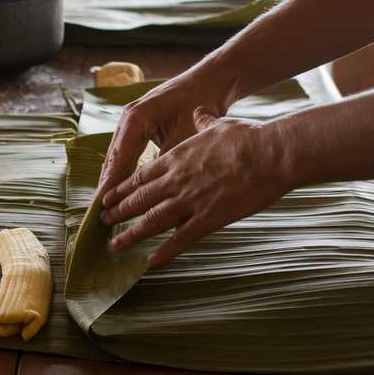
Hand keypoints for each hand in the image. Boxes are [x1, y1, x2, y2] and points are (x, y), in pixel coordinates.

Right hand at [96, 69, 230, 206]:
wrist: (209, 80)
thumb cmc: (201, 101)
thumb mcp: (187, 134)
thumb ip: (169, 160)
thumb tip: (158, 189)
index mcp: (137, 118)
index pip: (120, 157)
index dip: (112, 182)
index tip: (103, 204)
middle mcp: (128, 117)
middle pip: (112, 157)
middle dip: (106, 184)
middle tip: (99, 211)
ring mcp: (130, 119)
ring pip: (116, 154)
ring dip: (111, 178)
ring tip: (104, 205)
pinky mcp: (137, 124)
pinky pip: (125, 150)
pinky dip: (121, 169)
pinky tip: (118, 187)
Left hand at [99, 109, 295, 265]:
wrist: (270, 154)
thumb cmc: (247, 138)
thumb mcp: (218, 124)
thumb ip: (202, 122)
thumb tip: (197, 113)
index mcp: (176, 158)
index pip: (140, 176)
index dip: (122, 189)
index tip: (108, 197)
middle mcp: (177, 180)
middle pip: (139, 199)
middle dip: (119, 212)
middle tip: (103, 222)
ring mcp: (190, 201)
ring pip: (152, 221)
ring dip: (131, 235)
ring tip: (115, 245)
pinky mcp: (208, 219)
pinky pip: (181, 240)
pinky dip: (164, 252)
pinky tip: (151, 261)